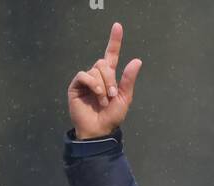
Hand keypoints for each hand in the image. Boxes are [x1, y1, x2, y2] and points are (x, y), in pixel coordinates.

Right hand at [68, 22, 142, 139]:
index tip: (118, 26)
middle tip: (112, 95)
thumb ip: (128, 80)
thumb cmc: (111, 117)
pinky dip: (93, 84)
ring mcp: (86, 80)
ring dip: (102, 86)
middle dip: (110, 78)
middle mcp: (97, 76)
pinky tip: (97, 95)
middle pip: (103, 63)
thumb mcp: (124, 98)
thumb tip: (137, 60)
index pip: (111, 54)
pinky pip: (84, 75)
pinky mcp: (76, 85)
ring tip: (103, 101)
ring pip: (95, 69)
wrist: (99, 131)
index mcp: (109, 77)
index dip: (114, 41)